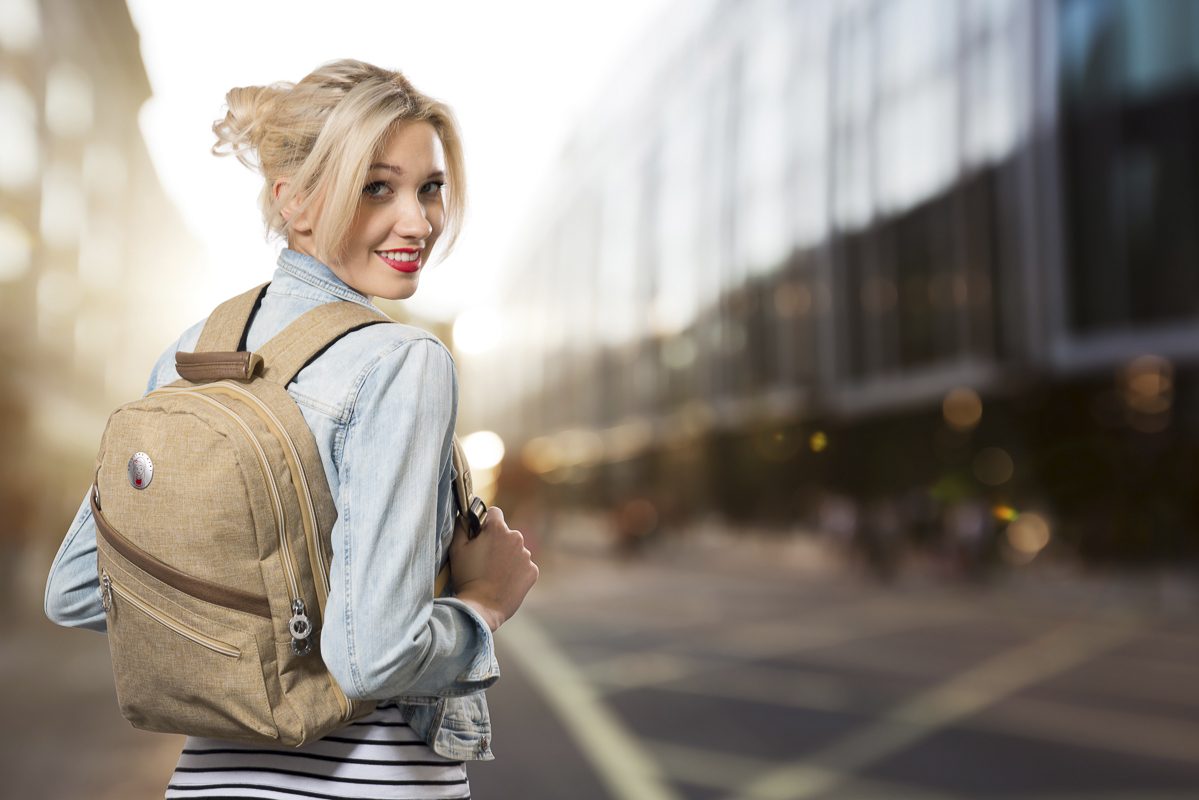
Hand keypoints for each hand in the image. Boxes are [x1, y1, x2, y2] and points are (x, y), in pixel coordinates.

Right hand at [449, 506, 537, 631]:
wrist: (482, 607)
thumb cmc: (467, 577)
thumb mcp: (456, 549)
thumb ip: (461, 526)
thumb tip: (464, 516)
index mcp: (498, 529)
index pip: (494, 513)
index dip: (486, 522)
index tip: (480, 534)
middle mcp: (516, 538)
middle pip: (506, 534)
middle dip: (497, 542)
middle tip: (484, 560)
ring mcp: (526, 555)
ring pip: (515, 550)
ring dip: (507, 557)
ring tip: (493, 574)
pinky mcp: (532, 571)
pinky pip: (523, 566)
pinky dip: (516, 571)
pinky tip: (503, 582)